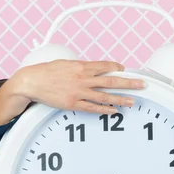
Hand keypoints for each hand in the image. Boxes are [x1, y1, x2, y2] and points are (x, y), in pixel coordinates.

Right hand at [5, 59, 145, 113]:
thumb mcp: (66, 63)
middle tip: (142, 84)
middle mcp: (83, 79)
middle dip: (129, 83)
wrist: (31, 82)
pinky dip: (105, 109)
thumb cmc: (47, 72)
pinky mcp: (73, 103)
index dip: (117, 68)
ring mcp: (79, 92)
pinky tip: (114, 110)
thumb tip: (93, 69)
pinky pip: (93, 107)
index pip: (105, 66)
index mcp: (81, 66)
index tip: (126, 70)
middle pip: (111, 81)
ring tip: (133, 101)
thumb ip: (81, 67)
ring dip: (121, 99)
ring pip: (105, 96)